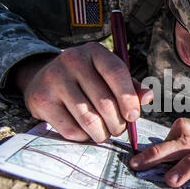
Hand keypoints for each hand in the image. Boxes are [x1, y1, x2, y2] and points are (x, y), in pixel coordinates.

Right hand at [14, 42, 152, 142]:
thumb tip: (148, 96)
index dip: (128, 98)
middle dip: (118, 123)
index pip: (116, 73)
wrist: (44, 79)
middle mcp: (72, 60)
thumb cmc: (88, 80)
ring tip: (105, 132)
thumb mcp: (109, 76)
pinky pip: (71, 130)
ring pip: (89, 119)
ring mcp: (54, 79)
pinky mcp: (41, 99)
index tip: (133, 116)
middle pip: (105, 102)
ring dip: (102, 133)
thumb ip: (132, 87)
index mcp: (94, 51)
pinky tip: (86, 132)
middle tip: (119, 128)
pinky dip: (84, 137)